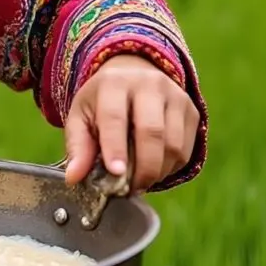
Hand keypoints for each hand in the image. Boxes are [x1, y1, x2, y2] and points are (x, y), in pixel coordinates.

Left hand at [63, 54, 199, 192]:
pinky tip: (155, 168)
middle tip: (131, 188)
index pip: (115, 117)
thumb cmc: (102, 102)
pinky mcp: (191, 110)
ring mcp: (175, 96)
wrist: (133, 76)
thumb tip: (73, 177)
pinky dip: (171, 167)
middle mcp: (148, 84)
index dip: (115, 147)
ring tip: (141, 180)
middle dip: (143, 168)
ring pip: (173, 145)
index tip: (116, 173)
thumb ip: (78, 146)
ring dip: (158, 171)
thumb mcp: (81, 116)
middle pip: (152, 132)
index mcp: (114, 83)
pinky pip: (186, 149)